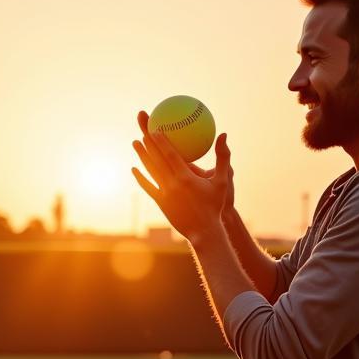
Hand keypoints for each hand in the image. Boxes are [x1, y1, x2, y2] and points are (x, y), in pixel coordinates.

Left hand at [132, 111, 232, 241]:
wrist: (203, 231)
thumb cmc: (215, 205)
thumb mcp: (223, 181)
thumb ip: (223, 157)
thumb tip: (224, 134)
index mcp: (186, 178)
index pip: (170, 155)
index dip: (161, 141)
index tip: (155, 127)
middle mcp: (172, 185)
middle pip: (157, 159)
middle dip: (148, 142)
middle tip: (142, 128)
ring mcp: (164, 194)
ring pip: (150, 171)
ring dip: (142, 156)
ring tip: (135, 142)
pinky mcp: (160, 202)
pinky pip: (148, 187)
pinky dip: (140, 177)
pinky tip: (134, 169)